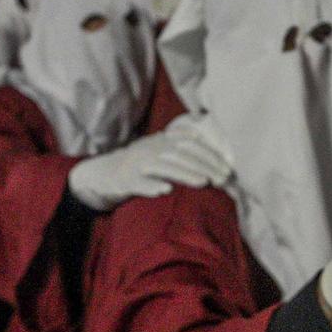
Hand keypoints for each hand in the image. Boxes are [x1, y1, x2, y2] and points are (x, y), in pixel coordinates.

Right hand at [67, 116, 235, 211]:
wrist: (104, 174)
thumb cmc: (141, 165)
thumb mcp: (160, 150)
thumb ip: (181, 145)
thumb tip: (209, 143)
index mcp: (161, 141)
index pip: (190, 143)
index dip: (209, 154)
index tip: (226, 167)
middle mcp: (150, 149)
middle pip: (180, 154)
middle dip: (203, 165)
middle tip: (222, 178)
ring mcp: (137, 164)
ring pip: (163, 167)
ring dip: (184, 174)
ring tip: (203, 182)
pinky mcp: (125, 181)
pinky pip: (139, 183)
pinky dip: (152, 186)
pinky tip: (165, 190)